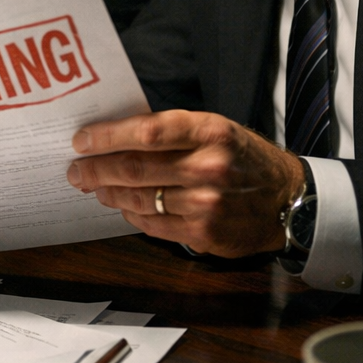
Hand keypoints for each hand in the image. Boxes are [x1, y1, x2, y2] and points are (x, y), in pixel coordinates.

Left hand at [67, 110, 305, 257]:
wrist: (288, 198)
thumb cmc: (241, 157)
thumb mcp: (213, 129)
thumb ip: (169, 131)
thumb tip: (114, 135)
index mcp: (209, 132)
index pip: (145, 131)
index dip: (107, 137)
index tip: (81, 140)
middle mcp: (208, 167)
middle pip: (133, 168)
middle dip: (95, 169)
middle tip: (75, 169)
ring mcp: (206, 203)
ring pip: (138, 198)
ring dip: (107, 192)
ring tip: (92, 186)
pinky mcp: (204, 233)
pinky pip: (152, 223)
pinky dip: (131, 214)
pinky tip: (122, 205)